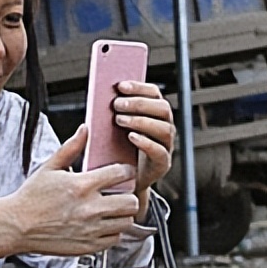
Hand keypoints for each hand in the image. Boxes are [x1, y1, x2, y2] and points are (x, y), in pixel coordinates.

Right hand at [0, 126, 140, 262]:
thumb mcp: (49, 167)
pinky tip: (103, 225)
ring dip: (123, 214)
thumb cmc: (31, 198)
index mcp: (82, 185)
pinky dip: (113, 232)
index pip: (121, 174)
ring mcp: (91, 229)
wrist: (16, 225)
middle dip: (129, 195)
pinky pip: (115, 239)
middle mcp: (90, 208)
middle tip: (121, 193)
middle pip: (130, 201)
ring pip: (126, 221)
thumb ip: (71, 148)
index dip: (127, 171)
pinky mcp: (88, 246)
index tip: (124, 173)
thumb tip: (85, 130)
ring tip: (113, 210)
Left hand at [112, 80, 174, 214]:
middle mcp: (165, 127)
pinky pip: (159, 151)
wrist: (124, 182)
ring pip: (163, 128)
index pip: (154, 93)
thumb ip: (114, 112)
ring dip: (140, 121)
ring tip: (119, 120)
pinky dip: (145, 142)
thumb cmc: (118, 150)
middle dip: (139, 103)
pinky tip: (131, 137)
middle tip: (116, 104)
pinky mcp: (162, 163)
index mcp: (155, 113)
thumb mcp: (114, 128)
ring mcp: (166, 145)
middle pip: (162, 108)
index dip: (139, 87)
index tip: (119, 86)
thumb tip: (99, 94)